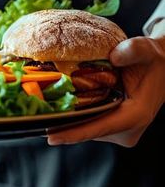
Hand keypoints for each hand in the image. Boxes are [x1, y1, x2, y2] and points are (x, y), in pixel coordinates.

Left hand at [47, 34, 164, 147]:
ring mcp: (121, 131)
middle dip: (63, 126)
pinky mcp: (115, 128)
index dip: (73, 133)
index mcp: (135, 115)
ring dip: (68, 121)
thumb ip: (131, 50)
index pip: (99, 127)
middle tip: (35, 118)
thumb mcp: (145, 49)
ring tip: (41, 113)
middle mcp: (128, 129)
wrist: (164, 67)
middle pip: (89, 131)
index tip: (50, 137)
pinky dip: (76, 117)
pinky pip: (91, 124)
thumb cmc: (153, 59)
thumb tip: (113, 56)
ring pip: (88, 129)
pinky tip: (58, 108)